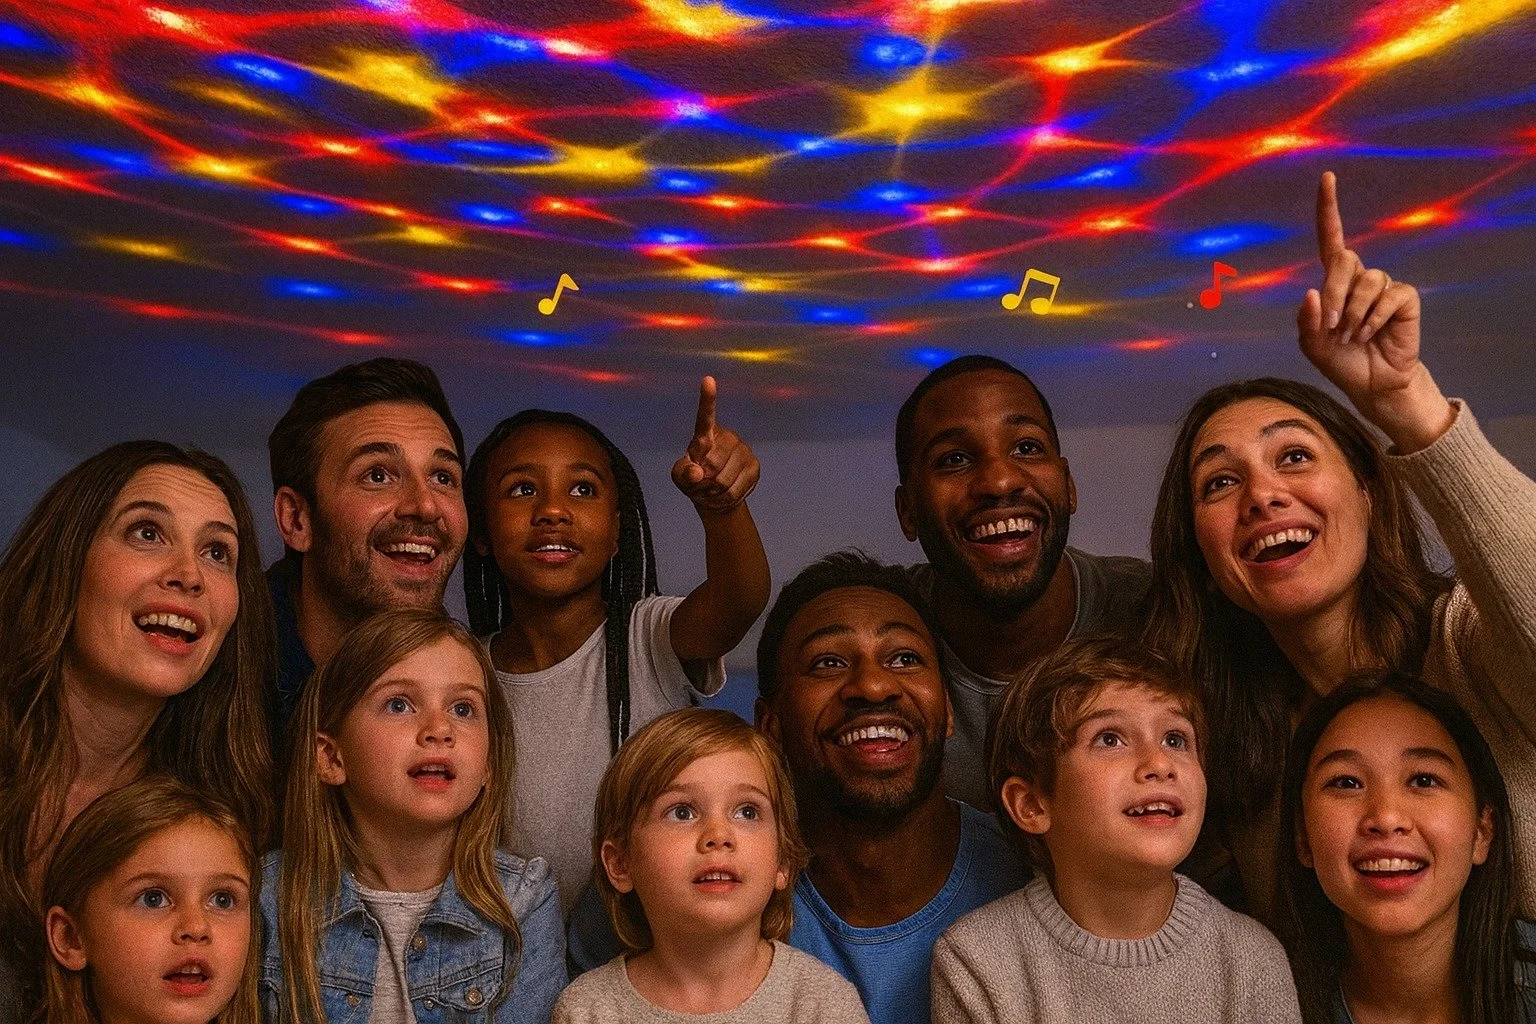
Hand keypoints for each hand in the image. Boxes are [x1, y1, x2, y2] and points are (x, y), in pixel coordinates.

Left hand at [671, 377, 759, 511]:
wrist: (716, 496)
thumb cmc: (694, 480)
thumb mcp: (680, 478)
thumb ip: (683, 474)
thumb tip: (697, 472)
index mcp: (705, 434)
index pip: (705, 416)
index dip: (707, 399)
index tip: (708, 380)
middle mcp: (727, 437)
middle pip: (713, 462)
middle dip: (704, 480)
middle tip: (702, 483)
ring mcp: (743, 450)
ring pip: (724, 478)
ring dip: (714, 490)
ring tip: (712, 488)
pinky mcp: (754, 466)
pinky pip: (736, 489)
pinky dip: (726, 497)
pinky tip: (725, 492)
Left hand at [1297, 172, 1450, 449]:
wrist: (1371, 383)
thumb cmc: (1340, 360)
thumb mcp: (1312, 344)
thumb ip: (1306, 320)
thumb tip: (1311, 292)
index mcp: (1334, 282)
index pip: (1331, 238)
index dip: (1329, 209)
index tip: (1327, 178)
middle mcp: (1359, 277)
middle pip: (1343, 261)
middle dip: (1333, 294)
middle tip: (1331, 327)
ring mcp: (1383, 286)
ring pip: (1366, 282)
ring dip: (1353, 314)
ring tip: (1352, 335)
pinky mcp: (1404, 298)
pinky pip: (1388, 297)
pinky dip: (1373, 319)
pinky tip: (1371, 334)